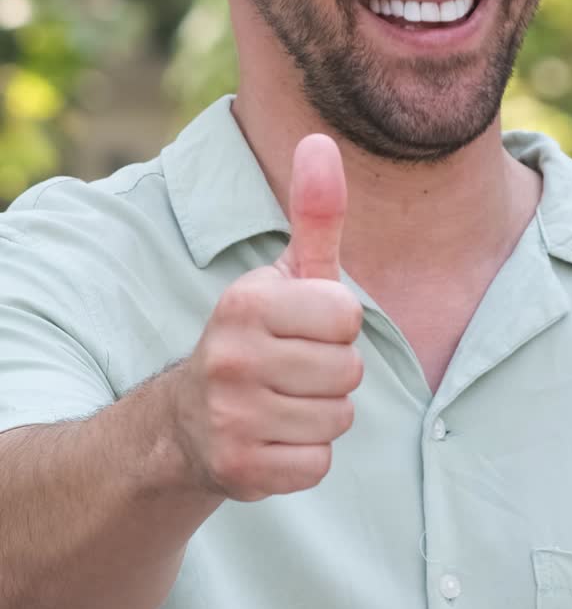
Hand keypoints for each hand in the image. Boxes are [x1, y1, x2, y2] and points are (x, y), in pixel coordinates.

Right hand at [172, 135, 363, 500]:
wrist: (186, 421)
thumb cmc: (258, 336)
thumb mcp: (286, 274)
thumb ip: (315, 212)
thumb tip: (320, 139)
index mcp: (246, 302)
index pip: (347, 315)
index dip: (336, 325)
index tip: (302, 329)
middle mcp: (231, 357)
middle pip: (349, 371)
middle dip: (332, 373)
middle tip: (291, 371)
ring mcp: (231, 416)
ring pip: (338, 419)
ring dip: (320, 415)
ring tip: (282, 402)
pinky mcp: (238, 469)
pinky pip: (319, 464)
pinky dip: (305, 456)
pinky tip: (273, 438)